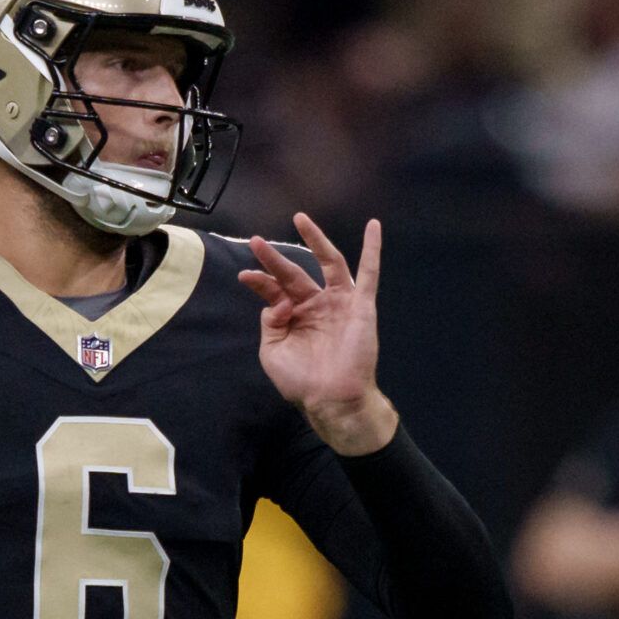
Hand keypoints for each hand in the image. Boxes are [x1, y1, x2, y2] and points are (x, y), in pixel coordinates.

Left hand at [238, 213, 397, 455]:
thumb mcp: (273, 352)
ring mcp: (340, 302)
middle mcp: (317, 305)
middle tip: (256, 241)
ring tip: (300, 219)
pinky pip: (369, 273)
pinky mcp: (361, 305)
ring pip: (329, 263)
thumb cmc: (303, 381)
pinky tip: (373, 226)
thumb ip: (270, 323)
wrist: (331, 399)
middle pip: (295, 273)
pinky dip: (372, 249)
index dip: (260, 281)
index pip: (275, 290)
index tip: (244, 275)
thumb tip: (274, 301)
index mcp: (295, 317)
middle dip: (275, 258)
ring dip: (316, 240)